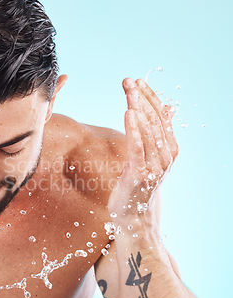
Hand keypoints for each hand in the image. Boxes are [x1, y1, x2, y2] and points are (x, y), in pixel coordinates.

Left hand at [108, 78, 177, 222]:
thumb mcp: (150, 156)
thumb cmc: (139, 184)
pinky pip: (137, 147)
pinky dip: (134, 129)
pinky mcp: (140, 174)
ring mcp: (154, 166)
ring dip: (137, 108)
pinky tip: (129, 113)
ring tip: (129, 91)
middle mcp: (166, 156)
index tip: (137, 81)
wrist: (134, 216)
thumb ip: (158, 133)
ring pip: (147, 131)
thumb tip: (168, 108)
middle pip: (155, 120)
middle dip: (141, 98)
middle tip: (128, 81)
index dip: (150, 97)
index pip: (162, 117)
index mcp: (169, 150)